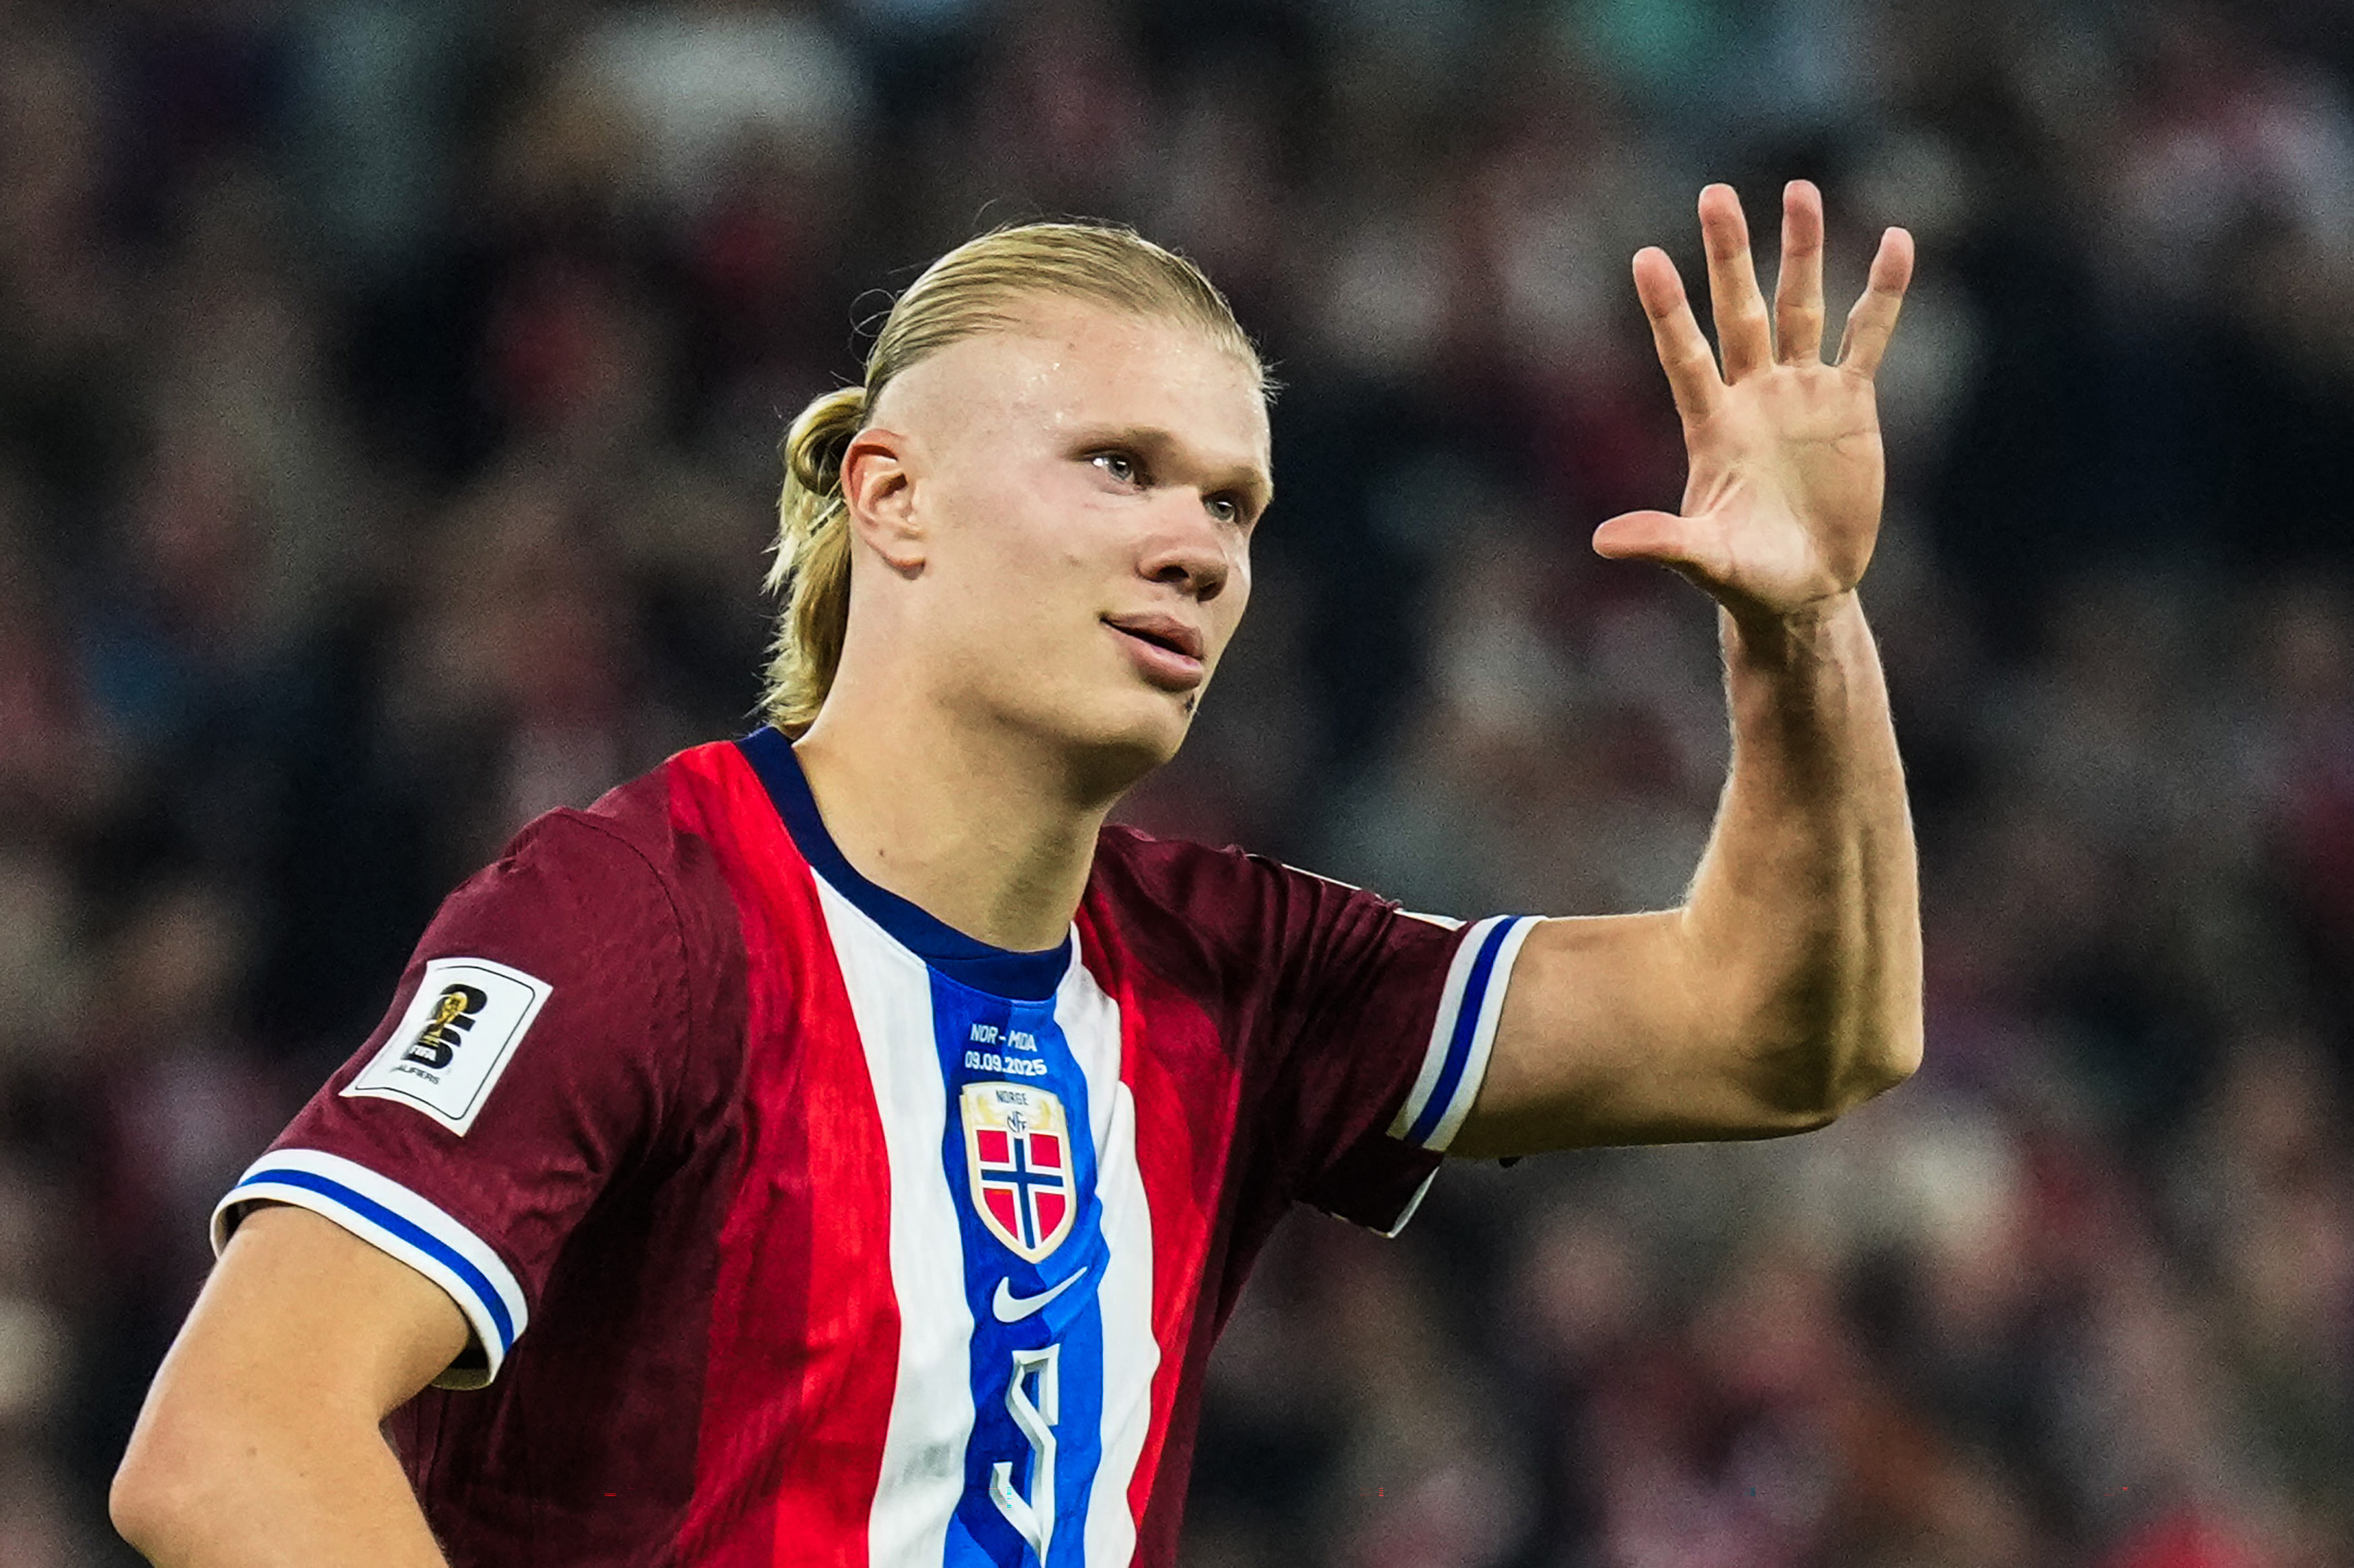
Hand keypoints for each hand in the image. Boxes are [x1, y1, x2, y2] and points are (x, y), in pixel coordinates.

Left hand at [1595, 182, 1912, 624]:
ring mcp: (1801, 393)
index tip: (1645, 257)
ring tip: (1800, 191)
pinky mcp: (1850, 403)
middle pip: (1740, 311)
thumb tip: (1601, 542)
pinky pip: (1867, 336)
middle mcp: (1752, 395)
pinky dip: (1883, 294)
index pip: (1683, 355)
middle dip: (1730, 254)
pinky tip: (1896, 242)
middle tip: (1715, 192)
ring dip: (1802, 252)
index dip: (1667, 310)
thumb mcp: (1704, 560)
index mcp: (1711, 425)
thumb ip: (1661, 543)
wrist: (1803, 588)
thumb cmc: (1745, 577)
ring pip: (1802, 306)